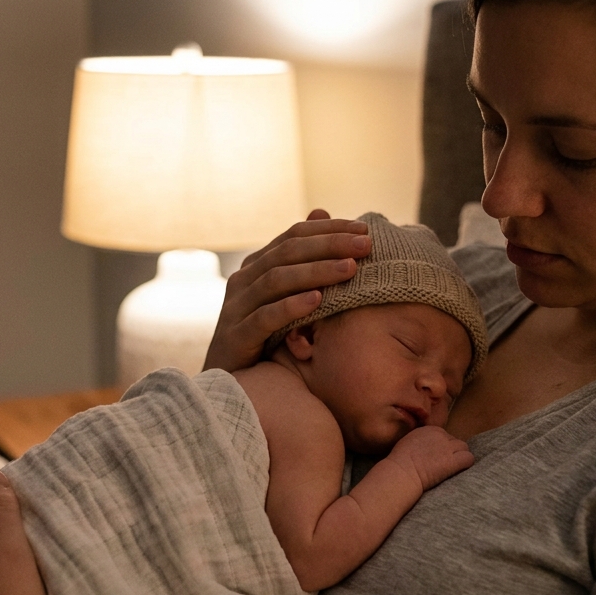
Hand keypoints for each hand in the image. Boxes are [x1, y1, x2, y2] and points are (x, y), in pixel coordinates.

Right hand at [203, 209, 370, 371]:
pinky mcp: (236, 337)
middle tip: (365, 245)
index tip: (364, 229)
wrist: (229, 383)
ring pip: (276, 281)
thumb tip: (322, 211)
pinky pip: (265, 318)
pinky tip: (317, 301)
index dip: (329, 230)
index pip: (293, 236)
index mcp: (256, 266)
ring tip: (350, 269)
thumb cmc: (264, 337)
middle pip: (287, 253)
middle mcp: (243, 281)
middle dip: (329, 245)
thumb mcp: (284, 296)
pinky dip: (291, 307)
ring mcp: (236, 308)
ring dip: (316, 272)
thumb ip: (301, 258)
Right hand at [388, 426, 474, 490]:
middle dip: (452, 451)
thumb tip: (424, 446)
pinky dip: (466, 464)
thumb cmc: (399, 460)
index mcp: (430, 429)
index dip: (443, 446)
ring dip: (460, 457)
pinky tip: (458, 470)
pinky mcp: (453, 461)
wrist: (402, 471)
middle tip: (445, 463)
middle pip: (455, 441)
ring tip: (453, 467)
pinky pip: (469, 458)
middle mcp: (441, 436)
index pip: (445, 435)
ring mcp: (448, 448)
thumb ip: (420, 439)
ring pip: (464, 448)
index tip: (437, 456)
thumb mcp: (408, 441)